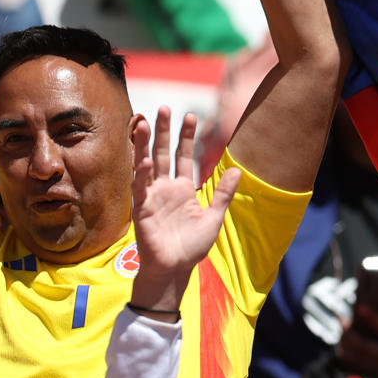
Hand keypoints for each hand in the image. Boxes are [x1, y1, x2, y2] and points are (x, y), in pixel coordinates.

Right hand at [130, 107, 240, 314]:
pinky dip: (141, 173)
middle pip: (164, 153)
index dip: (187, 137)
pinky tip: (144, 159)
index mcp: (183, 189)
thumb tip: (237, 170)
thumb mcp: (214, 217)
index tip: (193, 116)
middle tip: (165, 108)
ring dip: (145, 144)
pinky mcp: (141, 208)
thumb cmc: (192, 246)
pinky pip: (140, 187)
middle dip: (164, 132)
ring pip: (146, 164)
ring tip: (145, 122)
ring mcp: (151, 196)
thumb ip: (223, 194)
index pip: (184, 156)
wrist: (176, 268)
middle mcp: (165, 188)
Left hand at [335, 302, 377, 377]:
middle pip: (360, 346)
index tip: (360, 307)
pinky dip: (347, 359)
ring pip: (354, 359)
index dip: (372, 316)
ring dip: (344, 346)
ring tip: (342, 335)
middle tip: (342, 320)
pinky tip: (344, 351)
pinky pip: (356, 368)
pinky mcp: (377, 377)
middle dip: (348, 332)